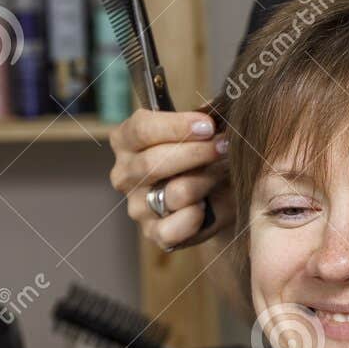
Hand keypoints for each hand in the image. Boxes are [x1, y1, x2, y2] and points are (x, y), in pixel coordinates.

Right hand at [108, 108, 233, 251]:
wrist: (219, 191)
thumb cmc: (204, 154)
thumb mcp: (202, 132)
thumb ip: (202, 122)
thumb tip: (214, 114)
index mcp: (126, 141)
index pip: (140, 130)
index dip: (176, 126)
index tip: (208, 126)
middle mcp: (124, 174)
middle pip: (153, 162)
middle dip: (196, 153)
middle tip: (225, 146)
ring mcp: (136, 206)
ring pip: (173, 193)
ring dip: (205, 181)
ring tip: (220, 174)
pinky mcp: (153, 233)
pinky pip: (172, 228)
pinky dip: (195, 217)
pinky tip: (206, 206)